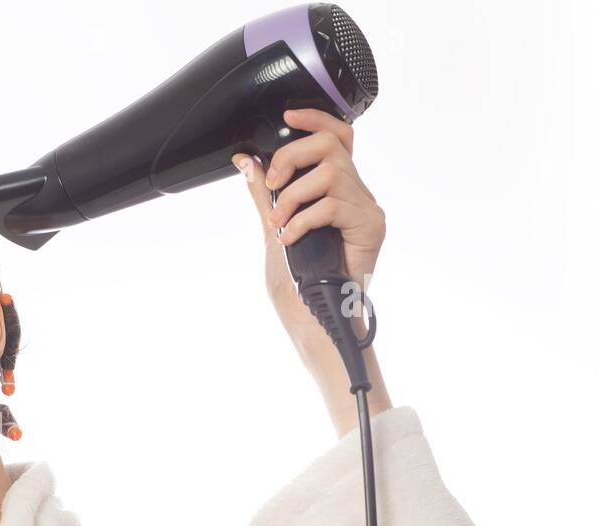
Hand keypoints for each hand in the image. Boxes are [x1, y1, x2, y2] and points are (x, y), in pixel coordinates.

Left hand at [232, 108, 385, 339]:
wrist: (314, 319)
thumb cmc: (298, 282)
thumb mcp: (275, 228)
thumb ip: (264, 194)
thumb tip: (245, 161)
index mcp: (336, 190)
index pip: (337, 137)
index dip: (315, 119)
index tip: (288, 115)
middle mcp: (356, 194)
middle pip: (331, 145)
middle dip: (292, 156)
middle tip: (273, 184)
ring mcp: (367, 209)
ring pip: (330, 173)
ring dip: (292, 197)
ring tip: (280, 224)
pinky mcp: (371, 227)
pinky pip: (333, 205)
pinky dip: (303, 219)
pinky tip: (292, 238)